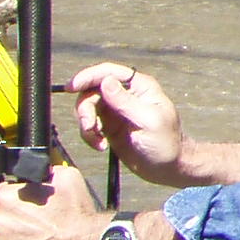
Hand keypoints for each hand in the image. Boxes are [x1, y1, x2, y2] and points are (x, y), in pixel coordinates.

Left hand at [0, 162, 104, 239]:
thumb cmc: (77, 216)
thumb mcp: (68, 177)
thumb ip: (45, 172)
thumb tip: (39, 172)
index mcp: (7, 197)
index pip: (5, 191)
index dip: (21, 196)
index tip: (33, 203)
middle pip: (4, 216)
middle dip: (19, 218)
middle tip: (41, 223)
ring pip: (5, 238)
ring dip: (19, 238)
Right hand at [69, 62, 193, 185]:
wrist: (167, 168)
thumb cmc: (165, 142)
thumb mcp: (148, 120)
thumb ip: (126, 102)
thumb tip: (106, 81)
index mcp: (139, 87)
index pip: (109, 72)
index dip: (88, 76)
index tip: (72, 87)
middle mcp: (125, 95)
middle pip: (92, 91)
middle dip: (85, 109)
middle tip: (89, 127)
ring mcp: (115, 111)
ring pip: (87, 108)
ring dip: (86, 124)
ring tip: (97, 141)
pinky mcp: (108, 127)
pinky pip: (89, 125)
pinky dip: (89, 135)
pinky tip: (100, 146)